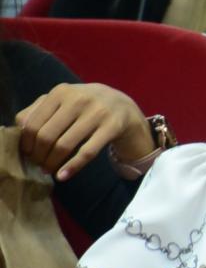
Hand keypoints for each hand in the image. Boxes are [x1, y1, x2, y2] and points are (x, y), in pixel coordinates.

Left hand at [15, 83, 152, 180]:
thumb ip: (38, 110)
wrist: (124, 106)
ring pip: (64, 145)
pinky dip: (72, 167)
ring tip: (49, 170)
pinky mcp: (112, 127)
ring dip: (52, 163)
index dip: (26, 143)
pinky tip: (63, 176)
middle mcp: (79, 98)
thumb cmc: (86, 106)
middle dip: (39, 155)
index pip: (33, 123)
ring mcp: (98, 112)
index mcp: (61, 91)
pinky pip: (87, 152)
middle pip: (46, 135)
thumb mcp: (63, 101)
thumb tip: (19, 130)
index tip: (28, 154)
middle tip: (39, 164)